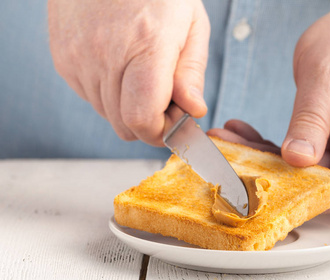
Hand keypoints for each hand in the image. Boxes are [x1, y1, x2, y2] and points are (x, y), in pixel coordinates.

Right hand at [48, 0, 209, 145]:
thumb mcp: (191, 25)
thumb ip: (191, 73)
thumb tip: (193, 110)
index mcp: (146, 46)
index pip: (143, 119)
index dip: (162, 132)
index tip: (176, 122)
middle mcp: (105, 56)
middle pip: (125, 126)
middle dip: (150, 122)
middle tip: (165, 98)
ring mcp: (78, 58)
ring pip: (107, 114)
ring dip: (128, 107)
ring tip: (140, 73)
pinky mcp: (62, 58)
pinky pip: (89, 97)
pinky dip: (108, 92)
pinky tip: (119, 65)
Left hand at [211, 1, 329, 212]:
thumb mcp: (326, 71)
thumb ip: (312, 117)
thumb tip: (297, 159)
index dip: (317, 198)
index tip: (274, 191)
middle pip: (318, 180)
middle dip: (272, 175)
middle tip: (231, 161)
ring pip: (300, 166)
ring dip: (261, 158)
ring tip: (228, 141)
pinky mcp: (325, 133)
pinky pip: (295, 148)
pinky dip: (266, 143)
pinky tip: (241, 131)